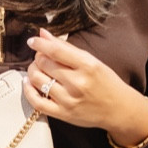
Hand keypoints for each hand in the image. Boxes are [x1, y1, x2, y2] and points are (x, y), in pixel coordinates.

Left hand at [24, 30, 147, 145]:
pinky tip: (29, 83)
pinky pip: (37, 102)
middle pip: (44, 63)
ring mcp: (69, 100)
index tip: (32, 41)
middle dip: (38, 57)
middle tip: (41, 57)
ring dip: (32, 71)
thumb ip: (66, 47)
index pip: (56, 50)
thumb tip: (42, 34)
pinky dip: (28, 91)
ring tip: (37, 69)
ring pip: (37, 80)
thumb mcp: (92, 61)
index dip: (39, 44)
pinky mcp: (63, 114)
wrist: (118, 109)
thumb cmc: (106, 82)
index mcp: (88, 65)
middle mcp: (78, 83)